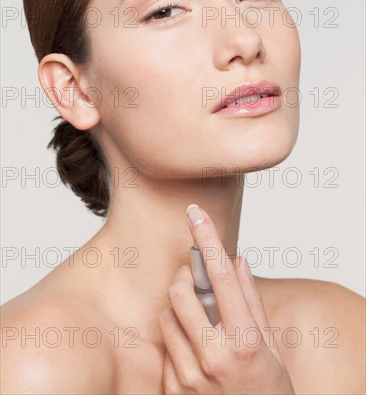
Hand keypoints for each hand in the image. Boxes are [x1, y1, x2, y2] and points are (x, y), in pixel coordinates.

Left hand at [158, 204, 294, 393]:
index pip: (223, 276)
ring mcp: (189, 378)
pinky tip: (194, 352)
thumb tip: (237, 261)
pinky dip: (176, 338)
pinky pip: (164, 346)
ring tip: (199, 325)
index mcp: (244, 342)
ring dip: (179, 310)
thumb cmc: (268, 391)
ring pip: (166, 316)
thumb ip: (251, 301)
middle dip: (186, 279)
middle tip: (196, 282)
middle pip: (181, 291)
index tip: (195, 213)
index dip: (207, 238)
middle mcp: (214, 358)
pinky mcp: (172, 390)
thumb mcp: (270, 347)